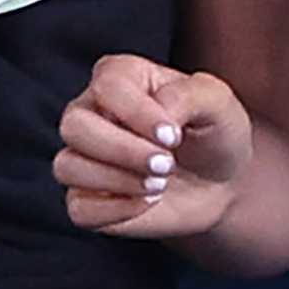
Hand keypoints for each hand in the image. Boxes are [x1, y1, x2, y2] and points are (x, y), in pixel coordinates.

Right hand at [52, 54, 249, 239]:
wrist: (219, 183)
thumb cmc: (213, 134)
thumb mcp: (218, 102)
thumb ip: (189, 95)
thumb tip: (159, 116)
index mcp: (118, 78)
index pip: (106, 86)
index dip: (138, 113)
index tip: (174, 135)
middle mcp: (90, 113)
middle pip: (74, 126)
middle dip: (123, 151)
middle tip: (167, 164)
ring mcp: (81, 156)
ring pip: (68, 167)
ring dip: (119, 181)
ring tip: (159, 185)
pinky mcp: (84, 198)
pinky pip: (78, 209)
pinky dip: (116, 211)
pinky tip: (145, 203)